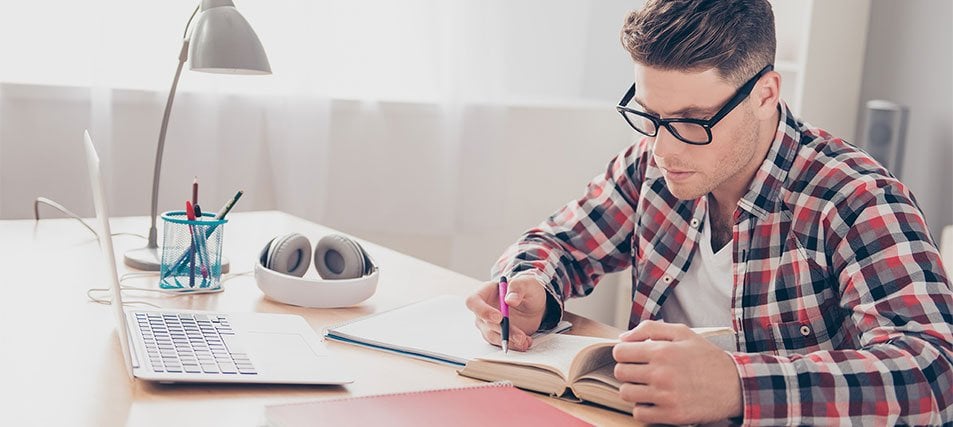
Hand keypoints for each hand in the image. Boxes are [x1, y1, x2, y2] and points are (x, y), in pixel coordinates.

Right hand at [465, 276, 547, 351]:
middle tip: (519, 336)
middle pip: (484, 323)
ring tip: (525, 340)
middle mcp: (483, 309)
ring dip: (509, 340)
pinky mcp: (496, 335)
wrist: (534, 304)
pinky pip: (501, 343)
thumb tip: (510, 300)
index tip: (499, 317)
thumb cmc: (526, 289)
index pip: (473, 301)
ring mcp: (487, 324)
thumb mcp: (527, 284)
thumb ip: (518, 288)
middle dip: (503, 330)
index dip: (482, 310)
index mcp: (485, 292)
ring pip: (493, 336)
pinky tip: (526, 342)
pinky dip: (514, 345)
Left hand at [612, 321, 741, 423]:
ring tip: (646, 386)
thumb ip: (650, 329)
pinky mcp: (671, 415)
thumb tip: (623, 338)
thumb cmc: (707, 357)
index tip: (632, 356)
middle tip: (640, 371)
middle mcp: (661, 374)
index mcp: (662, 351)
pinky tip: (654, 400)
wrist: (735, 385)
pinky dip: (643, 407)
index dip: (623, 353)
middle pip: (620, 373)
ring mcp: (665, 396)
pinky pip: (639, 413)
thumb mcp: (683, 333)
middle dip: (627, 370)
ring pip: (626, 394)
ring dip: (633, 389)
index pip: (620, 352)